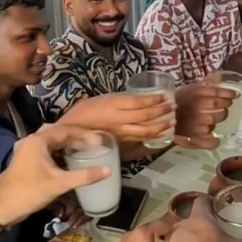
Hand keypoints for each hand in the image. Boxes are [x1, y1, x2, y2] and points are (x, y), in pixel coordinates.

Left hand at [0, 127, 112, 227]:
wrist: (0, 208)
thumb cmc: (29, 192)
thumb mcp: (59, 184)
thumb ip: (84, 176)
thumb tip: (108, 170)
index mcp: (39, 140)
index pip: (67, 130)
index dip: (85, 135)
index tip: (99, 142)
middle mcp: (32, 140)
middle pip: (59, 132)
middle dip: (77, 137)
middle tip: (93, 144)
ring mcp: (27, 149)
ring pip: (51, 140)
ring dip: (67, 143)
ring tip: (84, 149)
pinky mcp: (25, 159)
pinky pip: (46, 148)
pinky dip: (59, 150)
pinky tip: (68, 159)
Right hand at [59, 92, 175, 144]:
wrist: (68, 133)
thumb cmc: (83, 113)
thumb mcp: (101, 100)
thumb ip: (119, 101)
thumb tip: (138, 101)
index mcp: (113, 105)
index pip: (139, 102)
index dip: (155, 100)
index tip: (166, 96)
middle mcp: (119, 120)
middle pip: (146, 117)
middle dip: (162, 112)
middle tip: (173, 108)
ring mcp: (120, 134)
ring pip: (145, 132)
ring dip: (161, 127)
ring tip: (171, 122)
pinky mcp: (119, 145)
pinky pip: (139, 143)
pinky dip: (152, 141)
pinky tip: (160, 138)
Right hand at [173, 83, 238, 148]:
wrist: (161, 114)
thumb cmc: (178, 99)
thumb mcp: (191, 88)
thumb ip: (206, 84)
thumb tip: (220, 77)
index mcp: (196, 92)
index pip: (218, 92)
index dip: (229, 93)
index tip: (236, 95)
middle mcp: (198, 106)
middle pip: (220, 107)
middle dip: (226, 106)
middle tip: (225, 106)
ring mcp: (196, 121)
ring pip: (216, 121)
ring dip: (219, 118)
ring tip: (216, 117)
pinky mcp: (194, 135)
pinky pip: (211, 136)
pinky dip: (213, 135)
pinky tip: (211, 131)